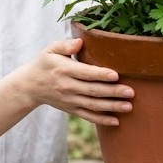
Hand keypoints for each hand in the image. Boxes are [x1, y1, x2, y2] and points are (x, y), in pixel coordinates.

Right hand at [19, 38, 133, 126]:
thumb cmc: (45, 63)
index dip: (100, 75)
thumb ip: (65, 45)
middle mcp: (67, 87)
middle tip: (131, 92)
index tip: (116, 75)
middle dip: (113, 92)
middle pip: (93, 90)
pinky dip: (101, 120)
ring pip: (93, 105)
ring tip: (128, 106)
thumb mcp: (50, 50)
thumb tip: (80, 42)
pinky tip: (116, 121)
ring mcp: (69, 100)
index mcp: (64, 70)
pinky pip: (88, 116)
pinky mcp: (71, 109)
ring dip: (112, 107)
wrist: (31, 86)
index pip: (85, 73)